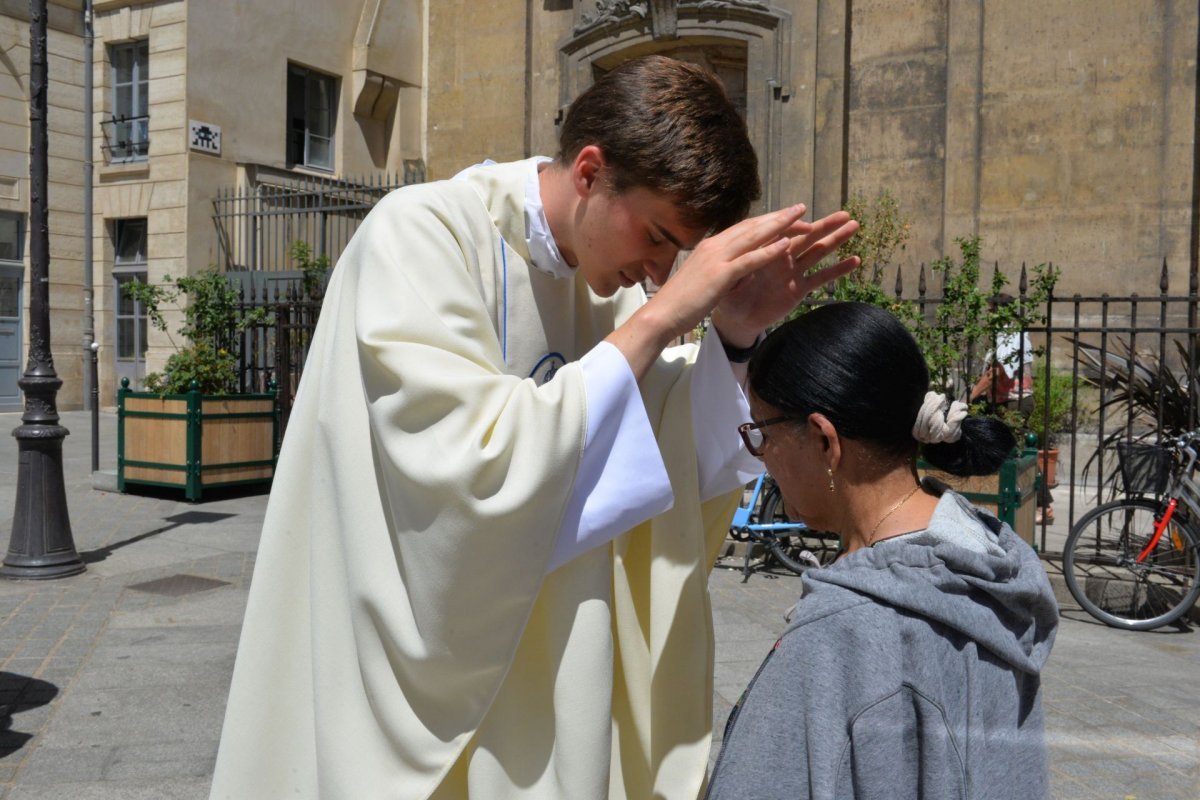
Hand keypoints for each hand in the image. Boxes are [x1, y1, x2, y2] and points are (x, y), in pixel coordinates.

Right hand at [606, 204, 811, 378]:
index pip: (743, 228)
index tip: (784, 216)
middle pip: (752, 226)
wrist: (660, 315)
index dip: (766, 221)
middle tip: (800, 208)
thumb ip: (718, 269)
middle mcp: (714, 246)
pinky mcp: (720, 275)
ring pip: (754, 236)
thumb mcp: (702, 278)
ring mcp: (716, 259)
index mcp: (709, 246)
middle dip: (778, 217)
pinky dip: (769, 251)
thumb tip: (734, 269)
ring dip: (780, 226)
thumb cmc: (679, 301)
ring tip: (802, 218)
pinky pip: (750, 260)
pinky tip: (788, 244)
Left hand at [710, 211, 860, 345]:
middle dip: (825, 224)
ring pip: (818, 252)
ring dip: (836, 239)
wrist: (736, 317)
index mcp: (766, 250)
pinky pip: (821, 278)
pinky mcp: (799, 289)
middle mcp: (783, 257)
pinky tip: (855, 260)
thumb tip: (745, 250)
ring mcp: (794, 272)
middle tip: (845, 214)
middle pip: (807, 236)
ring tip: (854, 226)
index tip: (803, 209)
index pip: (782, 231)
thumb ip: (742, 263)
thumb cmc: (729, 293)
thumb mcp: (732, 276)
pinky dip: (838, 270)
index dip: (792, 222)